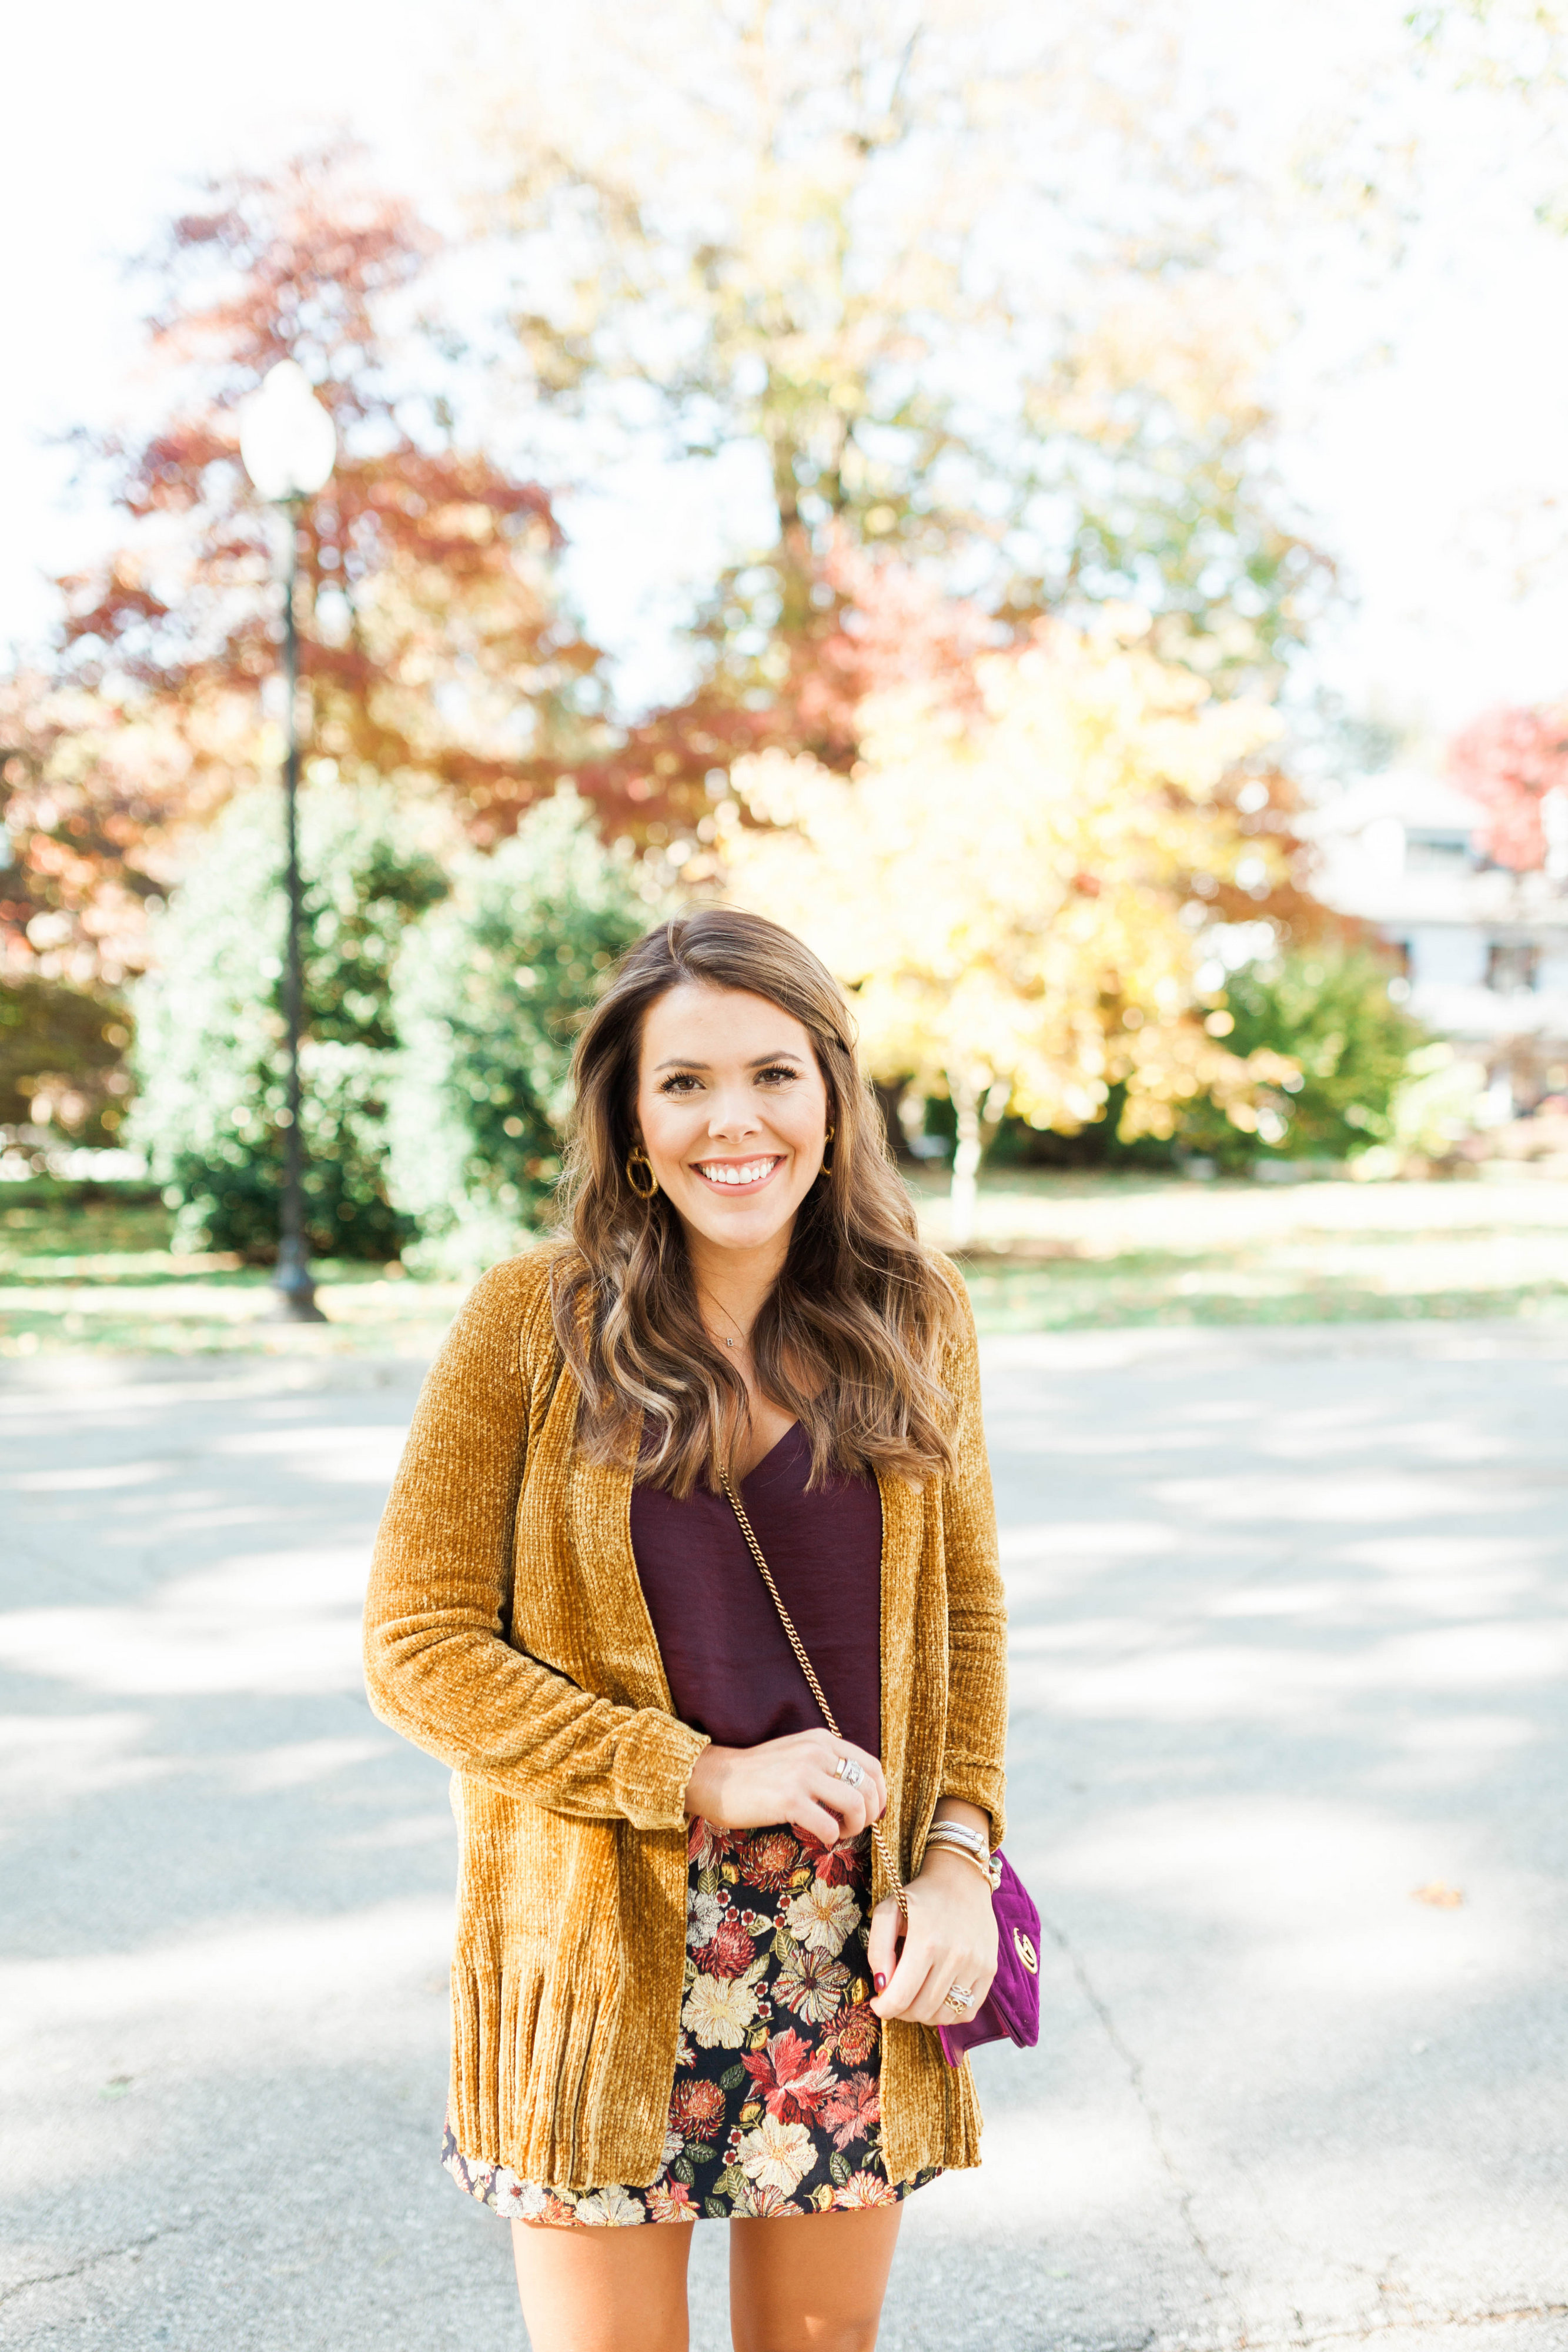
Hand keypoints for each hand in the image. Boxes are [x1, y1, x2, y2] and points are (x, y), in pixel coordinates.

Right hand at [683, 1730, 887, 1845]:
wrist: (715, 1778)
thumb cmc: (757, 1772)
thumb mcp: (796, 1753)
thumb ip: (825, 1763)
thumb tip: (858, 1790)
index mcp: (821, 1740)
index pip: (872, 1765)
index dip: (880, 1793)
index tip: (873, 1811)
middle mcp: (816, 1752)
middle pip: (868, 1787)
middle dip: (870, 1814)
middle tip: (855, 1827)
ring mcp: (802, 1775)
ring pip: (856, 1805)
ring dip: (855, 1827)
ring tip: (840, 1833)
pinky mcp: (789, 1800)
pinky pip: (829, 1826)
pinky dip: (831, 1838)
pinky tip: (820, 1838)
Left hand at [866, 1847, 997, 2027]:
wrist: (962, 1880)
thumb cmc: (921, 1896)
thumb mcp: (889, 1910)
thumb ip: (878, 1949)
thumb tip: (882, 1985)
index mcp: (926, 1941)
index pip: (901, 1997)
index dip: (884, 2008)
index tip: (878, 2004)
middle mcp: (955, 1956)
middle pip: (922, 2010)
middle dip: (901, 2011)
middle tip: (895, 1998)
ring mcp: (976, 1965)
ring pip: (945, 2015)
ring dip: (924, 2015)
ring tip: (915, 1998)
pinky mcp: (990, 1970)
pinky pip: (968, 2011)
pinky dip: (950, 2013)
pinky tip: (938, 1997)